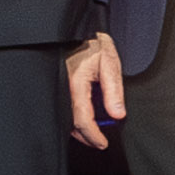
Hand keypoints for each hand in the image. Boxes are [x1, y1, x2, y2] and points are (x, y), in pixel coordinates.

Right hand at [63, 32, 125, 147]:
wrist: (75, 31)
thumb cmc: (92, 44)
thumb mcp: (110, 63)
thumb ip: (114, 90)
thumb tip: (118, 115)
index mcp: (76, 84)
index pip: (83, 120)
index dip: (93, 136)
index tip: (102, 143)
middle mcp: (64, 89)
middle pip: (72, 123)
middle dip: (86, 136)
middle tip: (99, 142)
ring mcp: (58, 89)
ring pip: (65, 118)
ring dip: (79, 128)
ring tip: (93, 132)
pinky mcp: (56, 87)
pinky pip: (63, 108)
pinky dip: (73, 117)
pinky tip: (84, 117)